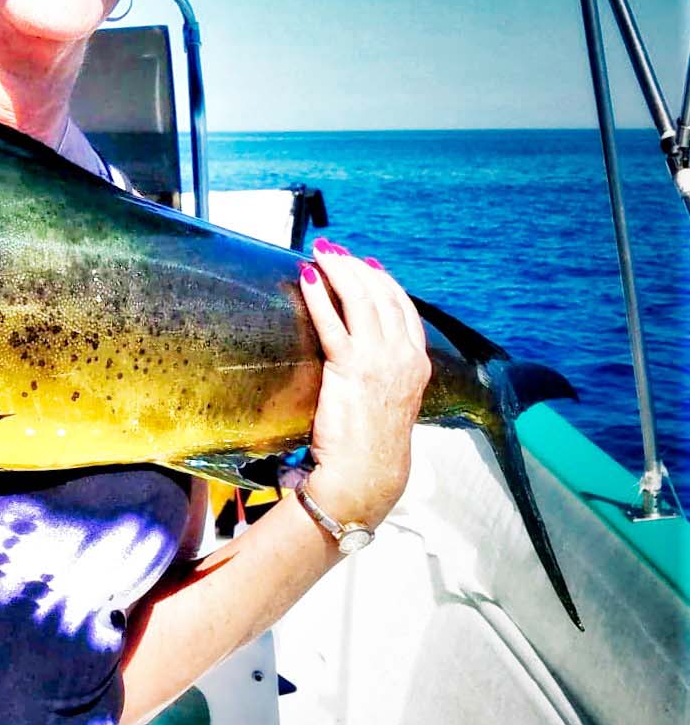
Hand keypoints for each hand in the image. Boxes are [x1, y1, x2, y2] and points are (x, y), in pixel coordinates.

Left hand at [296, 240, 431, 530]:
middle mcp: (403, 357)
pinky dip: (319, 295)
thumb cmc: (371, 444)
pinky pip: (334, 322)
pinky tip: (306, 278)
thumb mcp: (391, 401)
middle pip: (381, 296)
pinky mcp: (350, 369)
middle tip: (333, 250)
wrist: (366, 474)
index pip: (403, 309)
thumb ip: (387, 372)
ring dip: (338, 271)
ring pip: (360, 301)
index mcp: (417, 363)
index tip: (365, 263)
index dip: (383, 281)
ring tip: (320, 254)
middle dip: (356, 267)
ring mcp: (380, 361)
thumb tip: (364, 351)